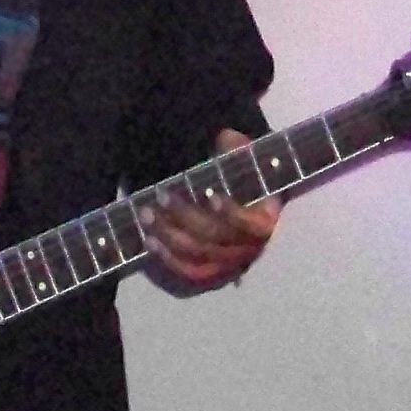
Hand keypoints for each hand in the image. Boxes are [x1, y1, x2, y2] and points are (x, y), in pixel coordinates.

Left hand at [141, 128, 280, 286]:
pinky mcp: (210, 271)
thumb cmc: (240, 175)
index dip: (232, 214)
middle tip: (160, 195)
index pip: (251, 225)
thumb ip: (237, 149)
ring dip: (169, 236)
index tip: (211, 196)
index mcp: (264, 220)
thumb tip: (227, 139)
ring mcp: (229, 263)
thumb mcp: (242, 157)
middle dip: (185, 216)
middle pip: (215, 238)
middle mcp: (249, 248)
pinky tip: (149, 240)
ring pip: (198, 255)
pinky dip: (168, 258)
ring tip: (146, 214)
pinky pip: (189, 271)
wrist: (238, 197)